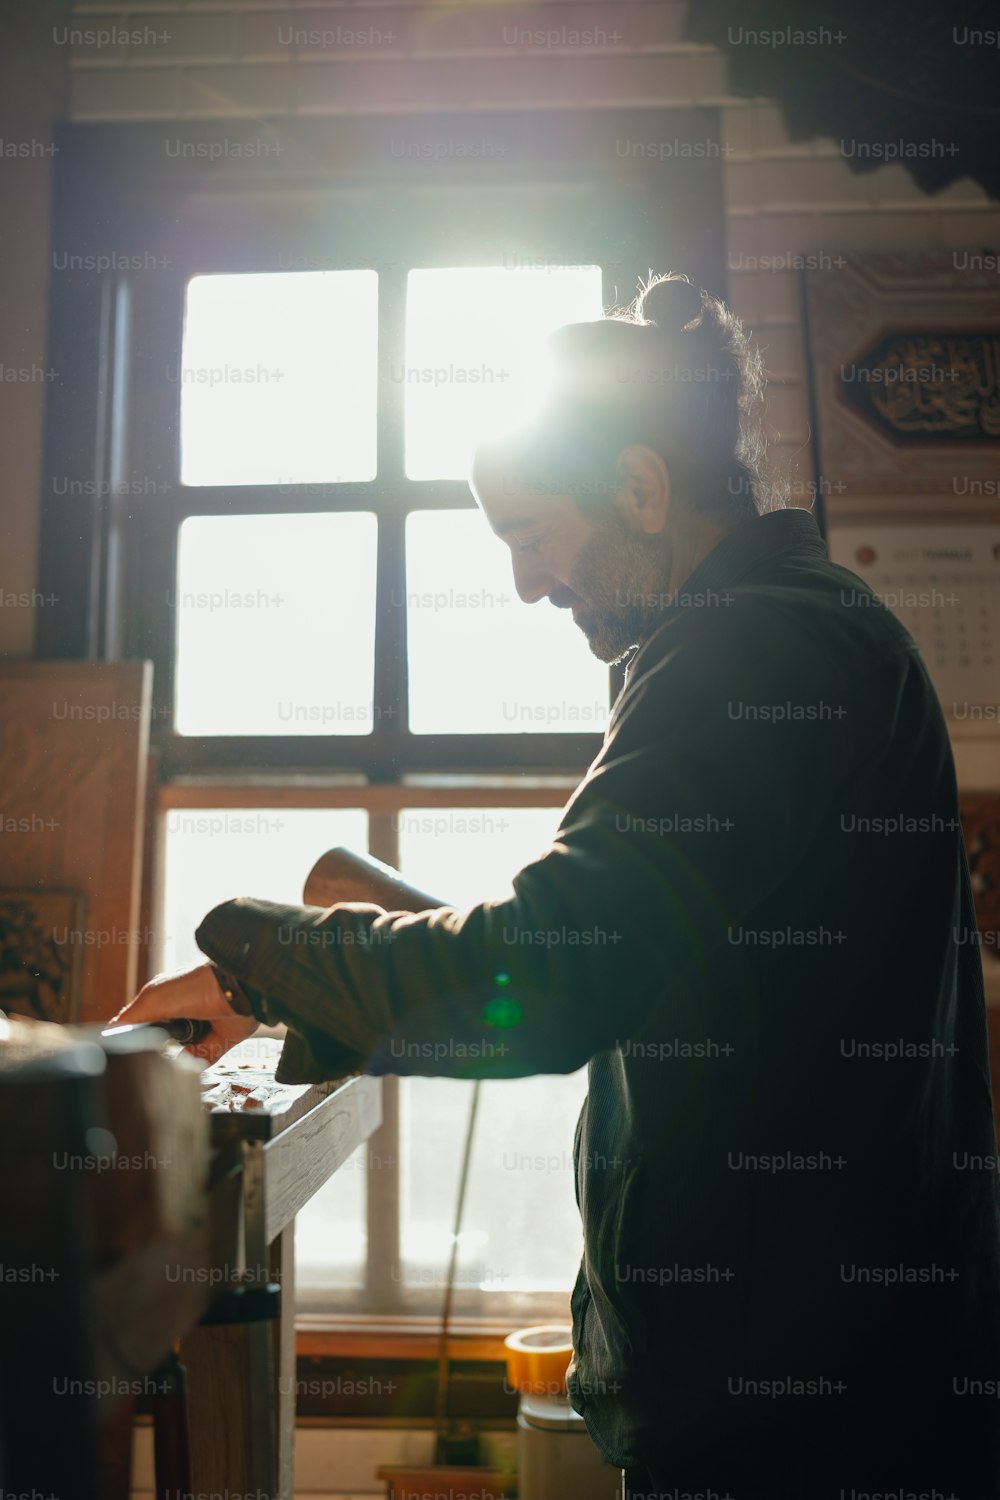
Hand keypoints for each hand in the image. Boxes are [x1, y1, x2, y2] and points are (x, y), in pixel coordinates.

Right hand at [109, 962, 258, 1064]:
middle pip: (157, 1045)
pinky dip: (194, 1066)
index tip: (125, 1052)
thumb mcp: (153, 998)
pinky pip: (199, 1063)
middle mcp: (179, 1017)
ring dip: (175, 1059)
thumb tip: (110, 1033)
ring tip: (177, 1052)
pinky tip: (188, 1064)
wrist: (237, 989)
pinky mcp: (217, 1043)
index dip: (133, 1038)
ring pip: (177, 1057)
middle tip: (155, 1053)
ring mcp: (198, 1030)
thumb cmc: (194, 986)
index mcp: (161, 1002)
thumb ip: (131, 1016)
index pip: (140, 1026)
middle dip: (155, 1051)